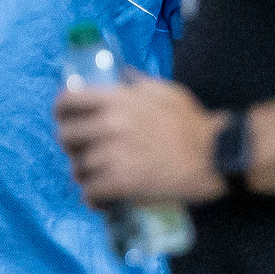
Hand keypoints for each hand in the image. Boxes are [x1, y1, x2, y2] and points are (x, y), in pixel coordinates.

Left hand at [55, 76, 226, 206]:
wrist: (213, 155)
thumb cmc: (191, 122)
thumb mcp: (164, 90)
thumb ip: (137, 82)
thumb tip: (120, 74)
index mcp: (117, 99)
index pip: (68, 101)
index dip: (61, 111)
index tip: (64, 119)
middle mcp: (110, 124)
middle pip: (66, 135)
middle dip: (71, 146)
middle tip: (81, 153)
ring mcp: (114, 154)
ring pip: (77, 167)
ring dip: (83, 175)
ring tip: (93, 178)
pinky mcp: (122, 182)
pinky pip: (90, 191)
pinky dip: (92, 197)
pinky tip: (98, 199)